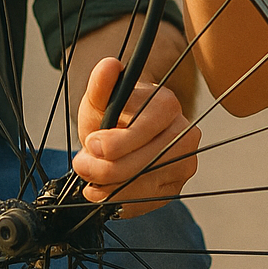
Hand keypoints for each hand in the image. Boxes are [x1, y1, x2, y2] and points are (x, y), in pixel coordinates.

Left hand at [73, 57, 199, 217]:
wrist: (123, 131)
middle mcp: (185, 135)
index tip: (90, 144)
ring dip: (112, 188)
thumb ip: (101, 83)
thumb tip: (109, 65)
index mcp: (168, 105)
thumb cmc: (113, 111)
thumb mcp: (100, 97)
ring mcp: (185, 163)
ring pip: (147, 186)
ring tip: (91, 181)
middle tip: (82, 166)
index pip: (144, 131)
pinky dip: (122, 201)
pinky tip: (106, 193)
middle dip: (107, 170)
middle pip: (147, 163)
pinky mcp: (176, 187)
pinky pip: (148, 202)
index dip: (114, 143)